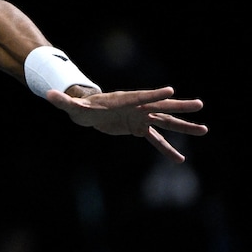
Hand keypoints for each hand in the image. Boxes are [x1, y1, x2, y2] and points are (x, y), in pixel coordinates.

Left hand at [45, 86, 207, 162]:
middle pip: (160, 106)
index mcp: (124, 100)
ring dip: (183, 127)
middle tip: (199, 105)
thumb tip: (47, 94)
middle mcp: (137, 107)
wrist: (87, 111)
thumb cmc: (80, 106)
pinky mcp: (139, 128)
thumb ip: (61, 100)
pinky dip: (166, 149)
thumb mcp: (71, 106)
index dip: (154, 95)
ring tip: (204, 130)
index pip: (141, 96)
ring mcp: (140, 117)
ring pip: (165, 122)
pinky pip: (156, 140)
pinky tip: (179, 160)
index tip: (171, 91)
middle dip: (179, 106)